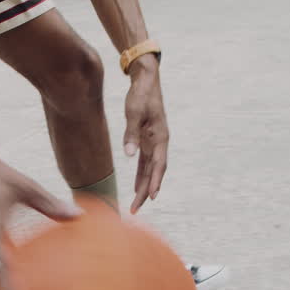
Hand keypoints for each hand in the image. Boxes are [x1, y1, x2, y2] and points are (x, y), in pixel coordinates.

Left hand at [122, 56, 169, 213]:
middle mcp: (160, 142)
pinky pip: (145, 162)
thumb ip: (131, 134)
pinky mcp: (148, 139)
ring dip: (143, 186)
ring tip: (135, 204)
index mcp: (160, 137)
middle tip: (135, 209)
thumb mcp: (134, 113)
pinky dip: (141, 174)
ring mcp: (154, 142)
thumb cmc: (140, 94)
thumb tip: (129, 156)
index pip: (158, 165)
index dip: (154, 182)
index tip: (150, 198)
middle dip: (146, 192)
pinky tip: (136, 186)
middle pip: (154, 172)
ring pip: (150, 170)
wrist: (146, 79)